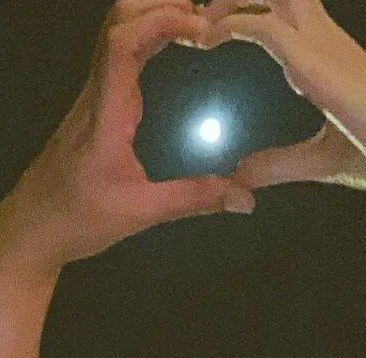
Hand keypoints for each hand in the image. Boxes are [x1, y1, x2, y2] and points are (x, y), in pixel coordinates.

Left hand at [0, 0, 253, 279]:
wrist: (25, 234)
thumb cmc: (74, 223)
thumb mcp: (137, 214)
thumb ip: (191, 200)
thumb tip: (246, 198)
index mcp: (103, 114)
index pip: (122, 43)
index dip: (161, 19)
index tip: (202, 26)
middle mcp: (94, 95)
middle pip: (117, 23)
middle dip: (160, 5)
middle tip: (207, 14)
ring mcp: (89, 99)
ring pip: (115, 35)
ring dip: (153, 16)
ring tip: (198, 22)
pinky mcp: (91, 108)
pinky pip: (116, 56)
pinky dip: (147, 37)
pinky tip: (175, 45)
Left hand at [204, 0, 365, 188]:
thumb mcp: (318, 158)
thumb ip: (278, 164)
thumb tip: (241, 175)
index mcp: (324, 55)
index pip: (284, 11)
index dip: (247, 10)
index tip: (210, 28)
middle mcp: (322, 39)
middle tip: (199, 14)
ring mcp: (319, 44)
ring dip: (231, 1)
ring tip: (198, 21)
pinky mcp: (313, 60)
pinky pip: (265, 27)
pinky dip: (231, 25)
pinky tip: (207, 39)